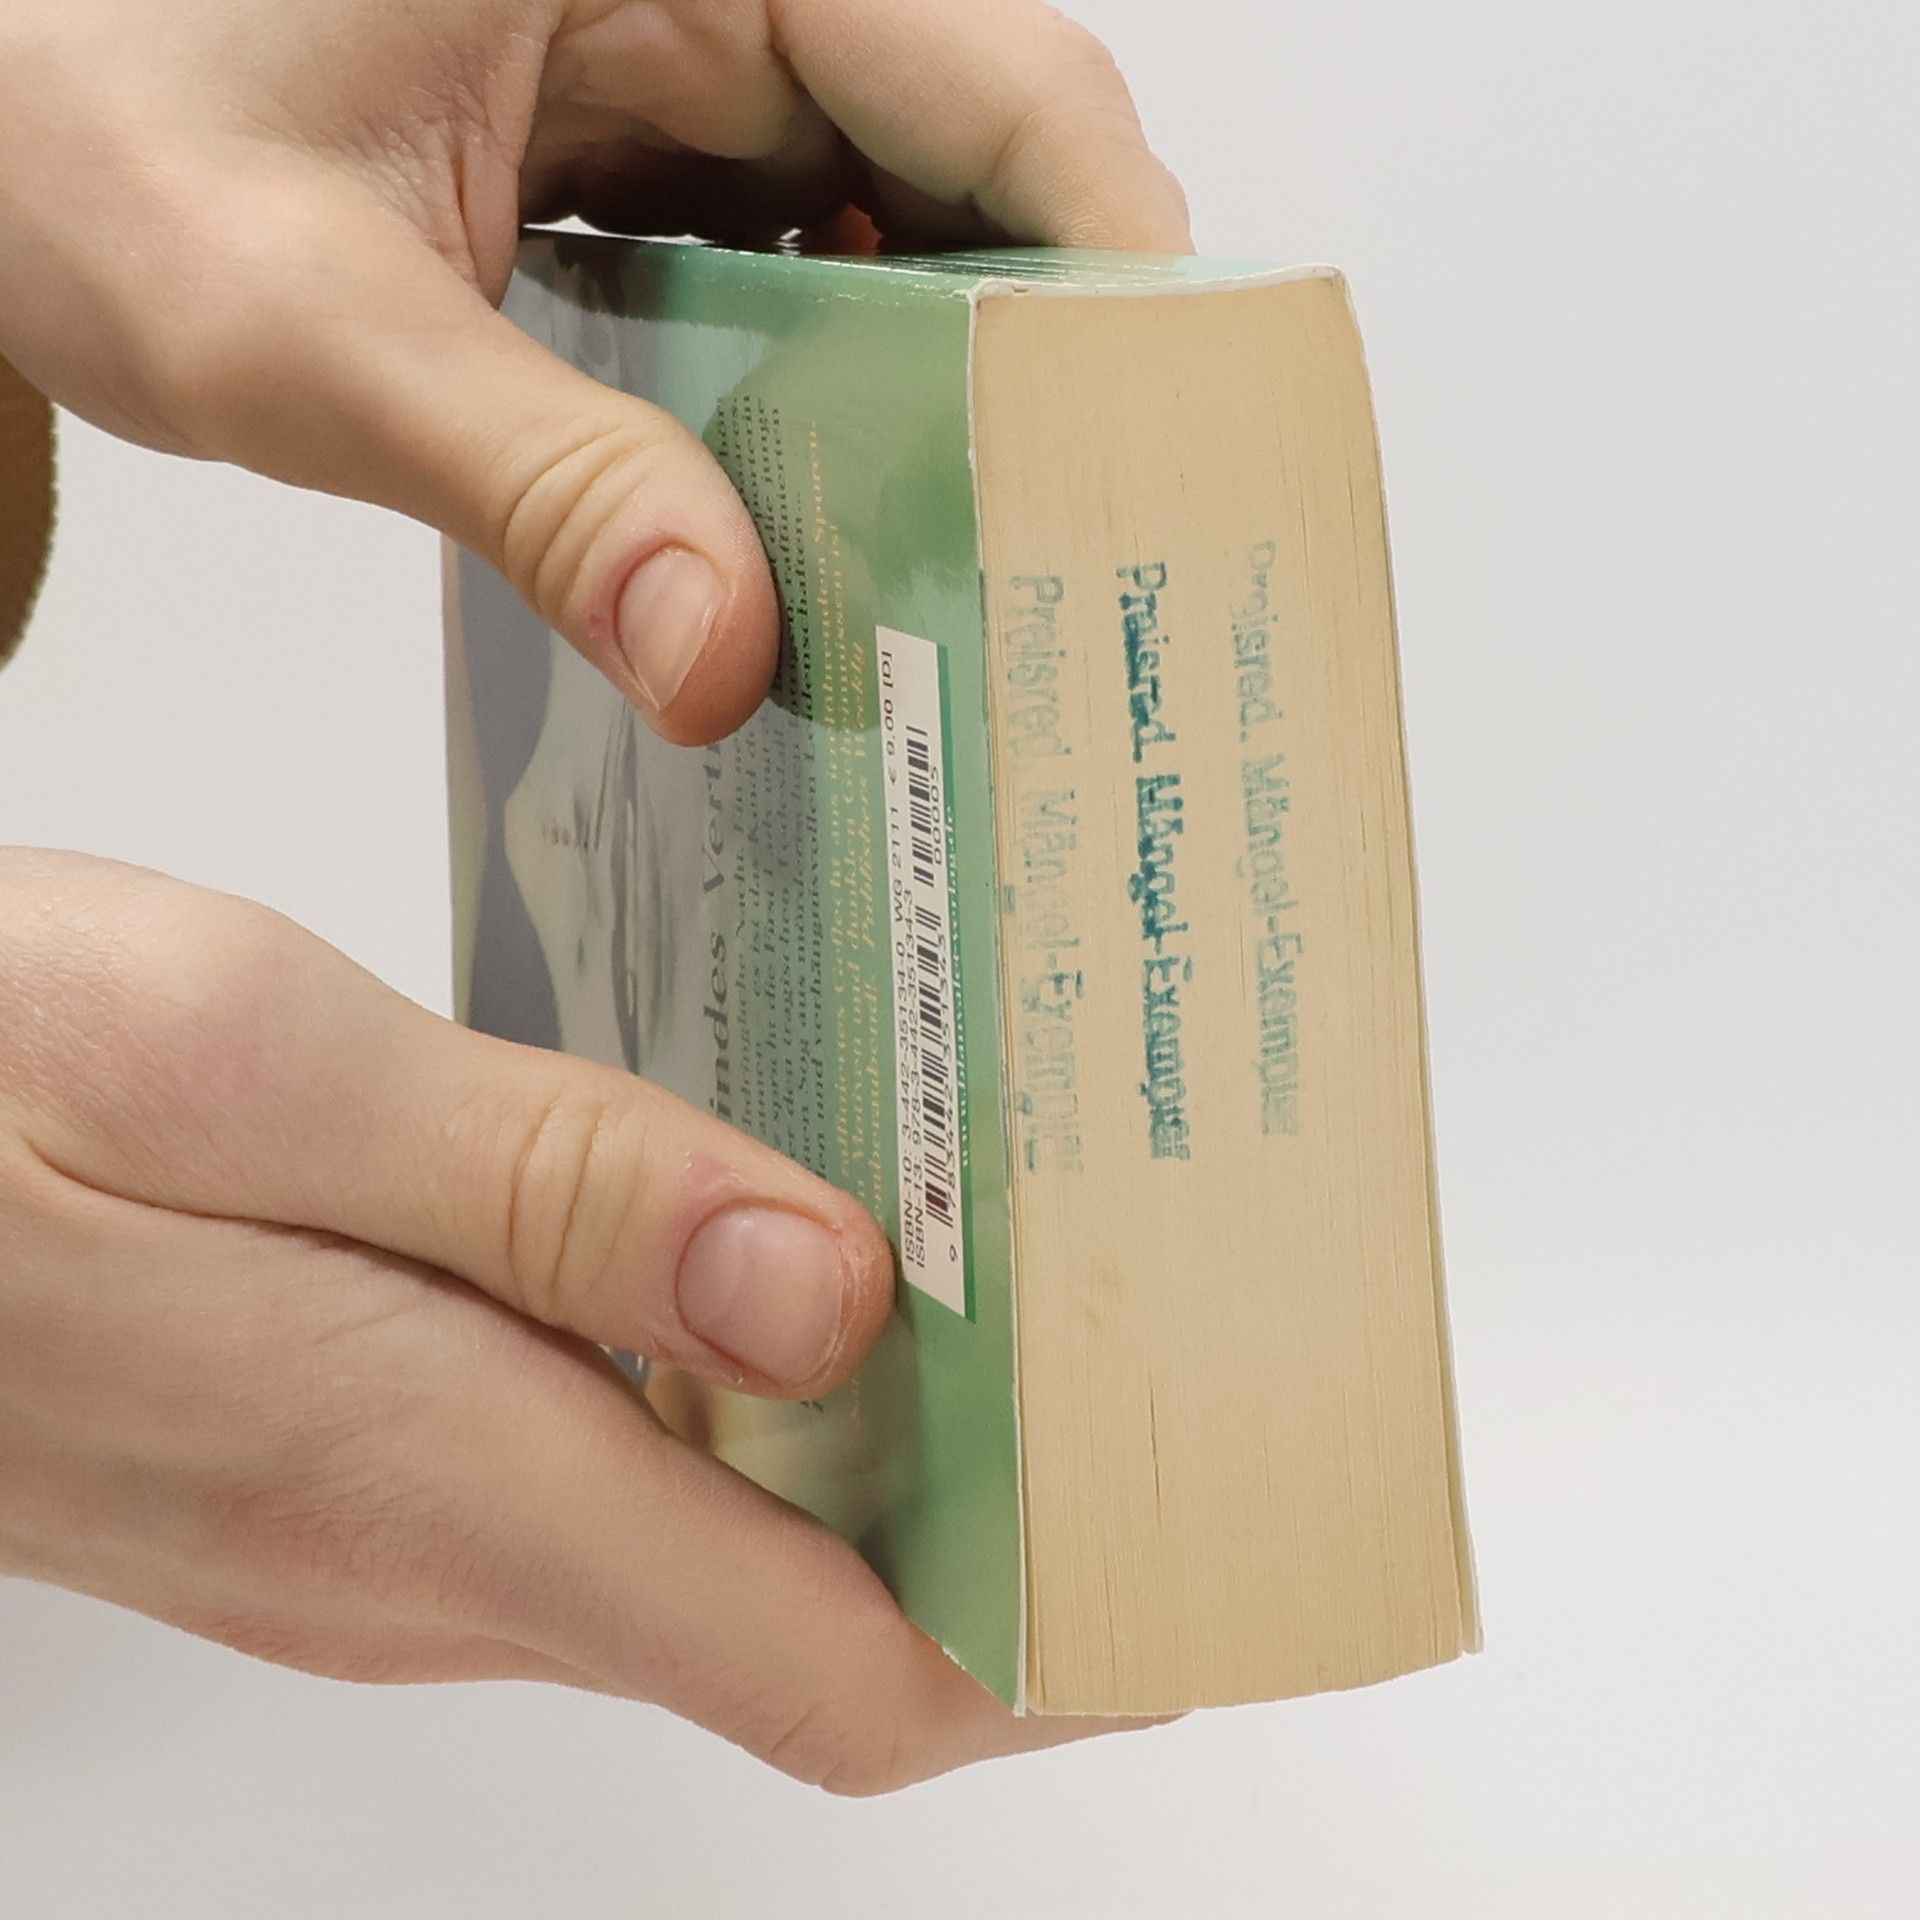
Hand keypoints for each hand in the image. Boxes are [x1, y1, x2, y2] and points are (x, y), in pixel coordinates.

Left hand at [0, 0, 1189, 741]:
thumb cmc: (67, 112)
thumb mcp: (296, 319)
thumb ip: (535, 481)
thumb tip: (730, 657)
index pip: (1007, 83)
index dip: (1114, 274)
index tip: (1158, 465)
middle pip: (986, 172)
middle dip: (1032, 374)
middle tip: (1060, 574)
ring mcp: (688, 65)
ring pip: (907, 235)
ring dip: (934, 404)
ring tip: (957, 576)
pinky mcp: (647, 149)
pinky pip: (805, 271)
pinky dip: (829, 398)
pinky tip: (817, 514)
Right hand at [0, 849, 1122, 1790]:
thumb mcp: (250, 1065)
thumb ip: (551, 1192)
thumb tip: (827, 1294)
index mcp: (443, 1474)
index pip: (838, 1677)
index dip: (1046, 1649)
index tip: (1197, 1556)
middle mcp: (436, 1553)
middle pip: (811, 1617)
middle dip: (997, 1517)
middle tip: (1137, 1341)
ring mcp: (389, 1526)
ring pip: (717, 1541)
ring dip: (874, 1441)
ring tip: (1001, 1263)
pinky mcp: (353, 1460)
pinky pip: (608, 1473)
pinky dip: (734, 1392)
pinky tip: (771, 1243)